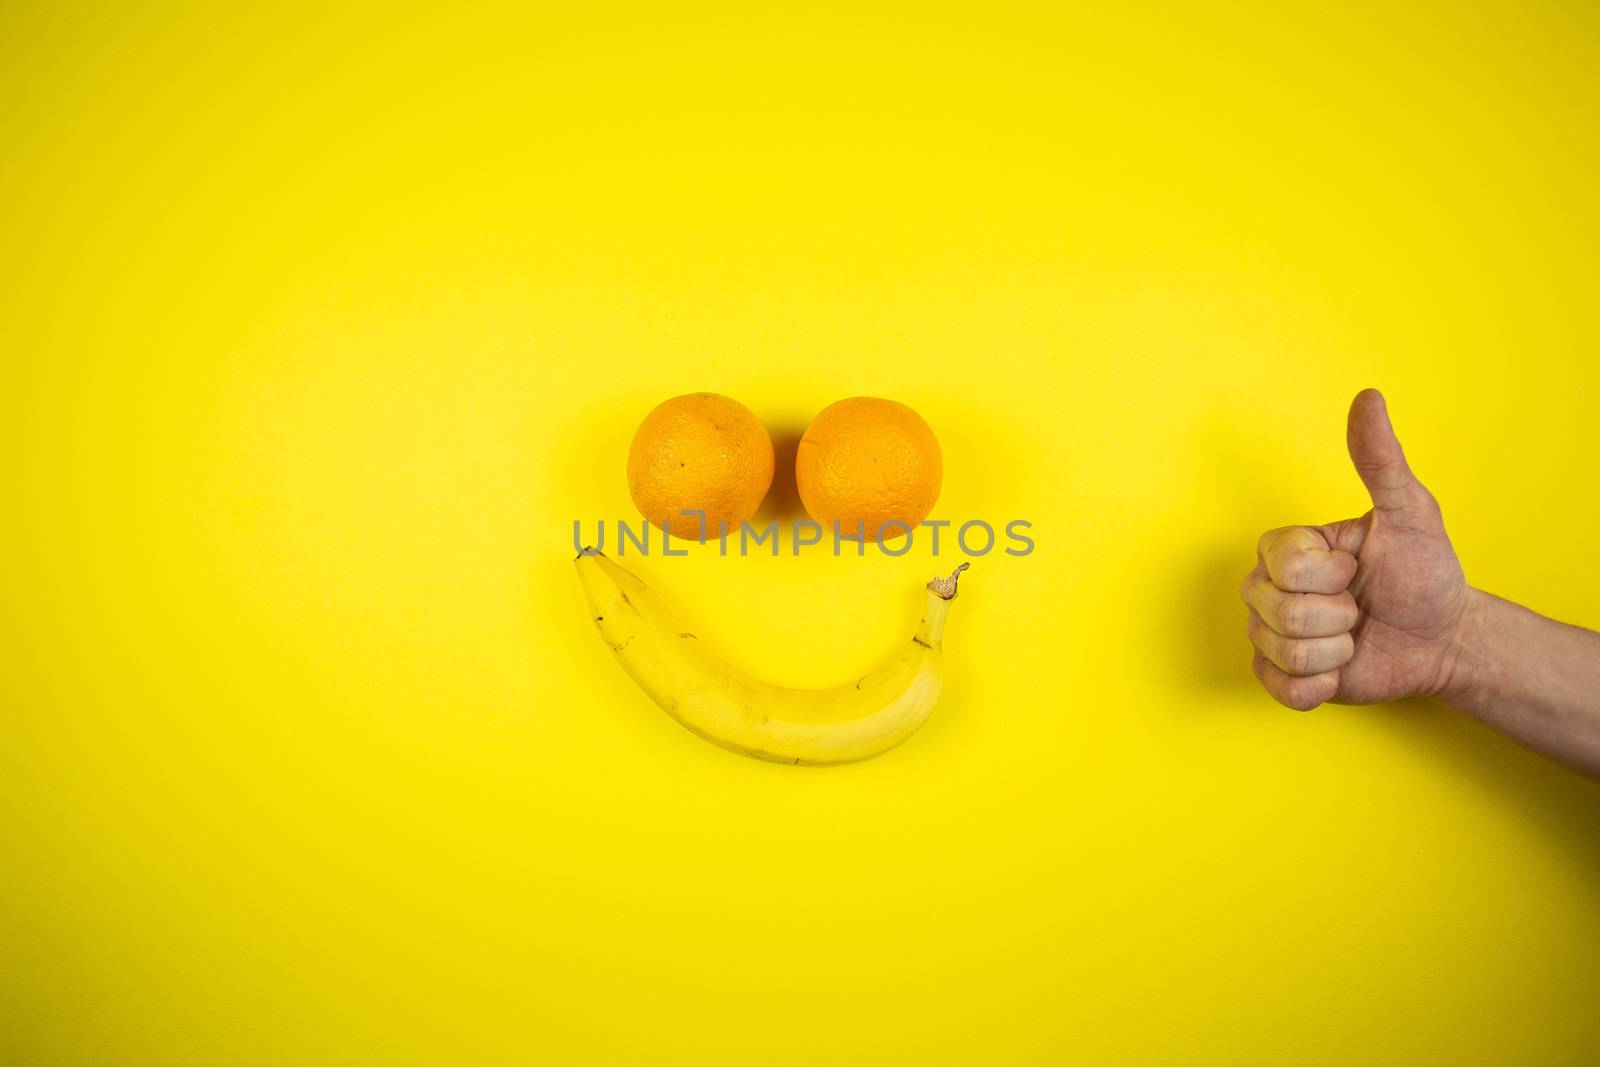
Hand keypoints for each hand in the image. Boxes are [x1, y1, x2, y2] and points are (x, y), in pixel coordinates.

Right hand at [1241, 389, 1471, 709]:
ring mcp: (1270, 635)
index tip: (1356, 569)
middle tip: (1360, 606)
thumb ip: (1381, 458)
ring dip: (1336, 651)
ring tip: (1354, 636)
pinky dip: (1322, 686)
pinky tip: (1342, 668)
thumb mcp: (1410, 513)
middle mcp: (1268, 589)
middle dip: (1336, 615)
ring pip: (1284, 652)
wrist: (1444, 639)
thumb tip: (1368, 398)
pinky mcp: (1280, 679)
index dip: (1328, 574)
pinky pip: (1283, 690)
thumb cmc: (1425, 573)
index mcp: (1287, 549)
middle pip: (1277, 611)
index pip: (1281, 564)